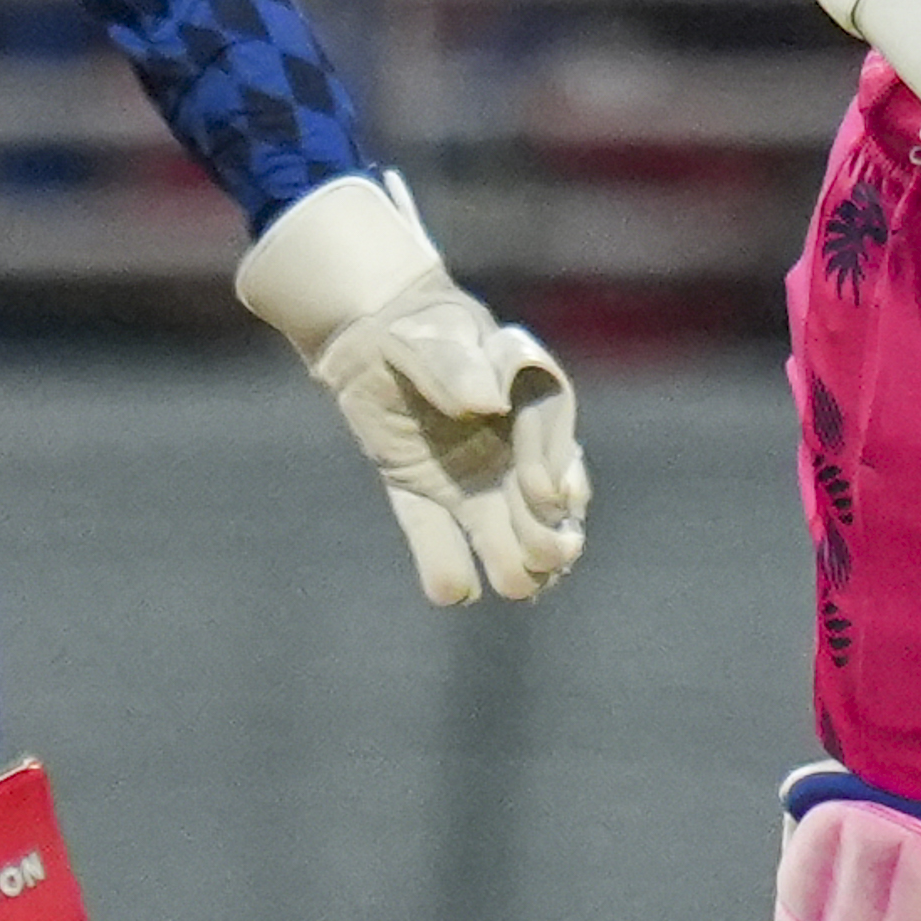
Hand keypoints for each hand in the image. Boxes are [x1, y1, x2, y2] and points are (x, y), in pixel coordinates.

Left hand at [237, 174, 590, 603]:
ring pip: (507, 531)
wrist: (369, 343)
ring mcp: (477, 479)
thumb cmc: (413, 329)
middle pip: (547, 500)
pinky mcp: (430, 499)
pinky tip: (451, 591)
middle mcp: (514, 447)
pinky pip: (441, 537)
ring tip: (517, 586)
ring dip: (517, 561)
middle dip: (550, 531)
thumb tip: (486, 402)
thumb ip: (455, 364)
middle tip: (546, 557)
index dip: (551, 468)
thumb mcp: (428, 334)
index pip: (552, 437)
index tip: (545, 497)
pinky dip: (447, 567)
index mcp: (529, 394)